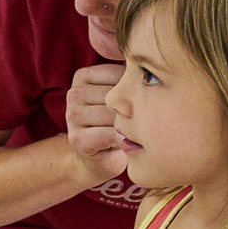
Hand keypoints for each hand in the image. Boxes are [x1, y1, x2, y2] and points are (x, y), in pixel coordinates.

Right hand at [66, 64, 127, 185]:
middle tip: (138, 121)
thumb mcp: (121, 97)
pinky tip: (125, 143)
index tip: (138, 103)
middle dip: (133, 111)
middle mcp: (74, 93)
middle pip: (118, 96)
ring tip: (130, 132)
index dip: (136, 91)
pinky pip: (111, 134)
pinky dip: (124, 141)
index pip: (120, 74)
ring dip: (129, 127)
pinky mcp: (76, 138)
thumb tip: (155, 68)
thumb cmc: (116, 123)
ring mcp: (72, 115)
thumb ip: (130, 80)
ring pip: (116, 115)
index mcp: (83, 76)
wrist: (99, 160)